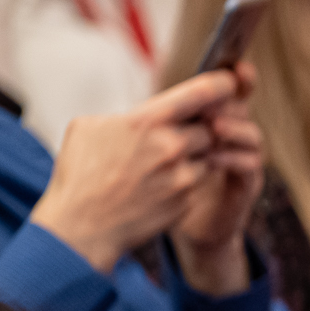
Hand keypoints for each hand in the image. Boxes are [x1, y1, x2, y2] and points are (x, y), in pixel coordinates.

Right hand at [30, 70, 257, 290]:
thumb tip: (144, 113)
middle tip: (181, 134)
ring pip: (207, 155)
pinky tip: (159, 185)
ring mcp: (182, 176)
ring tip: (163, 162)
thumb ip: (127, 116)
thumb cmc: (80, 175)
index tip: (229, 82)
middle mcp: (171, 147)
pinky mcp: (187, 200)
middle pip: (211, 128)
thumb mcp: (89, 128)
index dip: (223, 85)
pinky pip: (197, 181)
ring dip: (193, 155)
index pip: (202, 93)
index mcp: (147, 121)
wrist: (82, 227)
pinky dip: (185, 179)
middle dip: (200, 129)